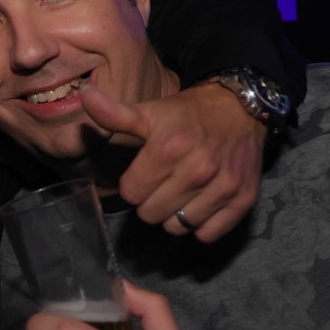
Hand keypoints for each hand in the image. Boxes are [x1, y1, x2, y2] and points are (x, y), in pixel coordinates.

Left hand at [81, 83, 263, 241]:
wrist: (241, 109)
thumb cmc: (189, 114)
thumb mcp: (151, 112)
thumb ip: (115, 114)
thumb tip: (86, 96)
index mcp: (169, 148)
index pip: (131, 193)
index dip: (134, 184)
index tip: (145, 173)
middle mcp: (199, 169)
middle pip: (151, 214)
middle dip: (151, 202)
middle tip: (163, 184)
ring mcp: (224, 186)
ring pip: (178, 227)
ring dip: (175, 216)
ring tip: (182, 194)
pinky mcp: (244, 200)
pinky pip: (208, 234)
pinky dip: (202, 225)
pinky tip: (201, 204)